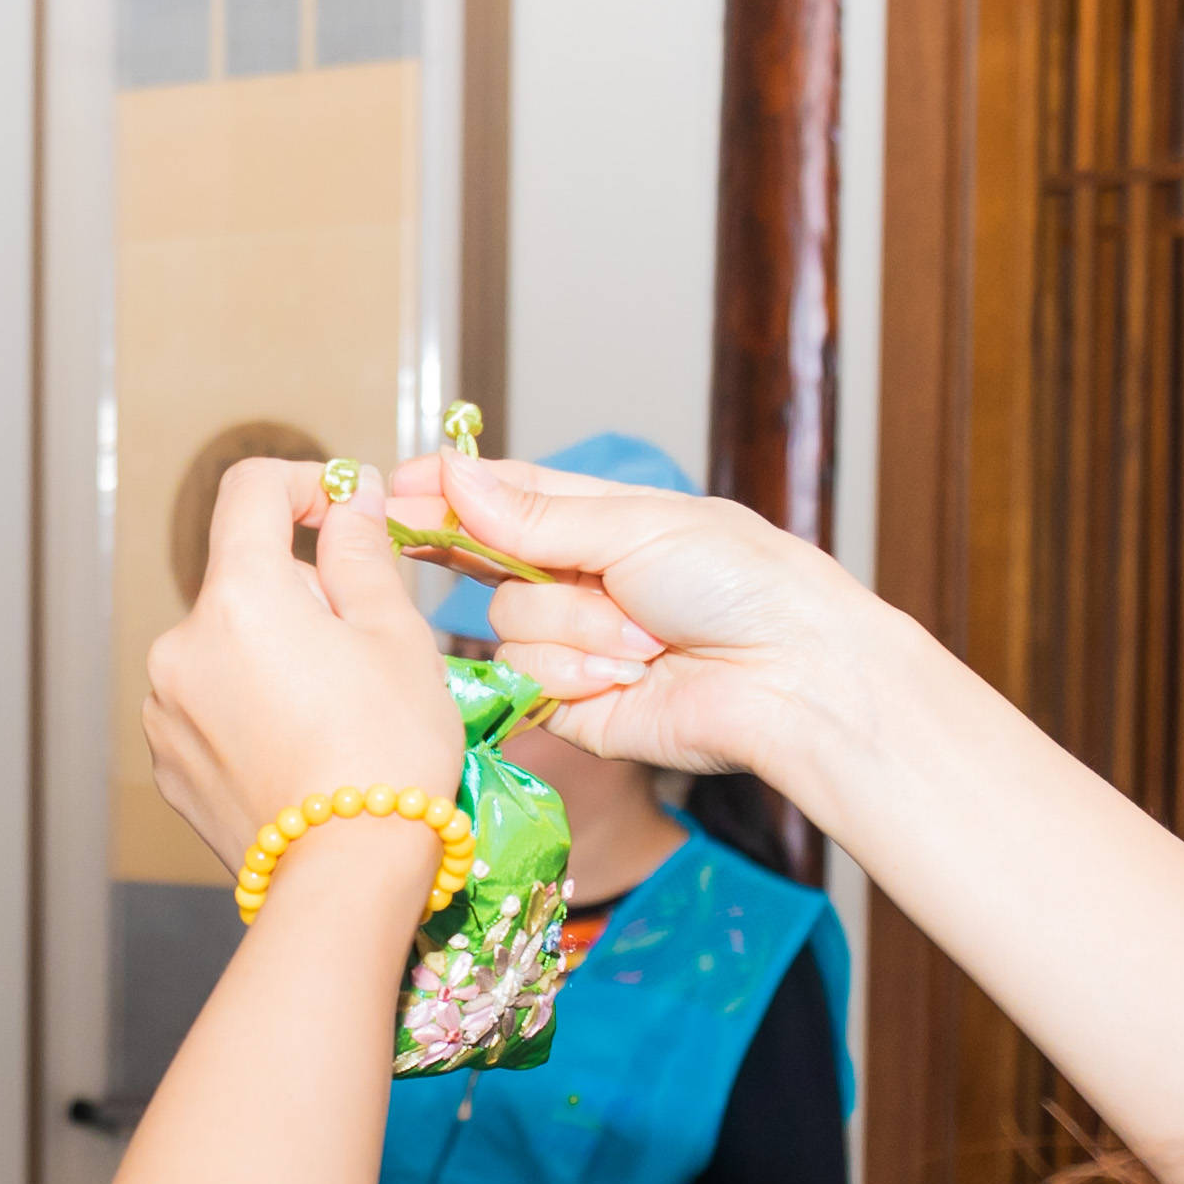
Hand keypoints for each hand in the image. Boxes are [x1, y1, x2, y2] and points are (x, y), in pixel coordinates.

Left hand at [139, 457, 470, 882]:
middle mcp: (181, 644)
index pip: (249, 489)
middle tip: (362, 646)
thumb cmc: (388, 752)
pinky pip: (209, 705)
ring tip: (332, 712)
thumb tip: (350, 498)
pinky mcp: (167, 761)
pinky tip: (298, 749)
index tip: (343, 509)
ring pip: (225, 646)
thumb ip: (362, 552)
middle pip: (241, 578)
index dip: (303, 483)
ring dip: (271, 653)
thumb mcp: (396, 635)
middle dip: (300, 592)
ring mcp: (164, 707)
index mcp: (238, 595)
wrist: (346, 876)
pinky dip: (248, 707)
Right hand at [386, 444, 888, 811]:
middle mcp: (579, 583)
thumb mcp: (637, 525)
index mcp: (600, 523)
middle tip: (417, 538)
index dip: (449, 491)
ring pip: (506, 624)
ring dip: (572, 627)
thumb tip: (457, 477)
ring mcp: (573, 645)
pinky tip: (629, 677)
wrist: (789, 678)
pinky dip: (575, 674)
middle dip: (471, 552)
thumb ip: (535, 515)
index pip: (505, 499)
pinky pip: (527, 679)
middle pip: (484, 562)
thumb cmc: (740, 584)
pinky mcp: (571, 706)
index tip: (393, 485)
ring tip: (641, 638)